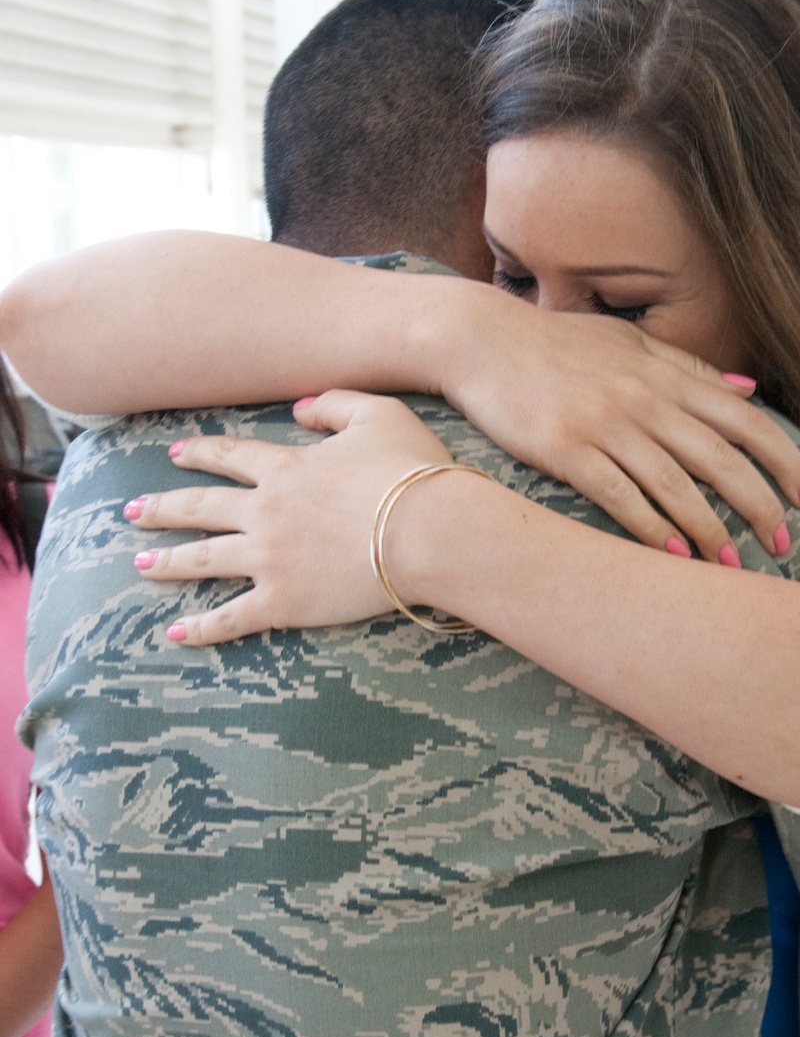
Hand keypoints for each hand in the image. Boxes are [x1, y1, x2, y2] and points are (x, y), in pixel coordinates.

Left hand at [128, 392, 453, 644]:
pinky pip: (231, 617)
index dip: (199, 454)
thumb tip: (297, 409)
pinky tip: (175, 632)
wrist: (431, 531)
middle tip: (132, 512)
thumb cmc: (412, 472)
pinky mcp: (284, 601)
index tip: (175, 455)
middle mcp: (265, 512)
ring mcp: (269, 559)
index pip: (229, 457)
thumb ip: (334, 405)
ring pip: (204, 559)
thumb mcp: (379, 415)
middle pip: (200, 508)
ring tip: (140, 564)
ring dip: (168, 561)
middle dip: (162, 508)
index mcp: (286, 468)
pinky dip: (201, 627)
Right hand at [441, 300, 799, 562]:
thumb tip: (751, 389)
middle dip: (759, 506)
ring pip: (677, 485)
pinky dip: (651, 529)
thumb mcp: (629, 342)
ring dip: (709, 530)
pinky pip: (620, 496)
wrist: (482, 339)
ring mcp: (606, 424)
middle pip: (722, 460)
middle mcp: (645, 399)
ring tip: (731, 565)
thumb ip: (690, 367)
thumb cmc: (556, 342)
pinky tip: (672, 558)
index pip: (747, 420)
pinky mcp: (567, 449)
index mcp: (666, 374)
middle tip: (779, 544)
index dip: (783, 460)